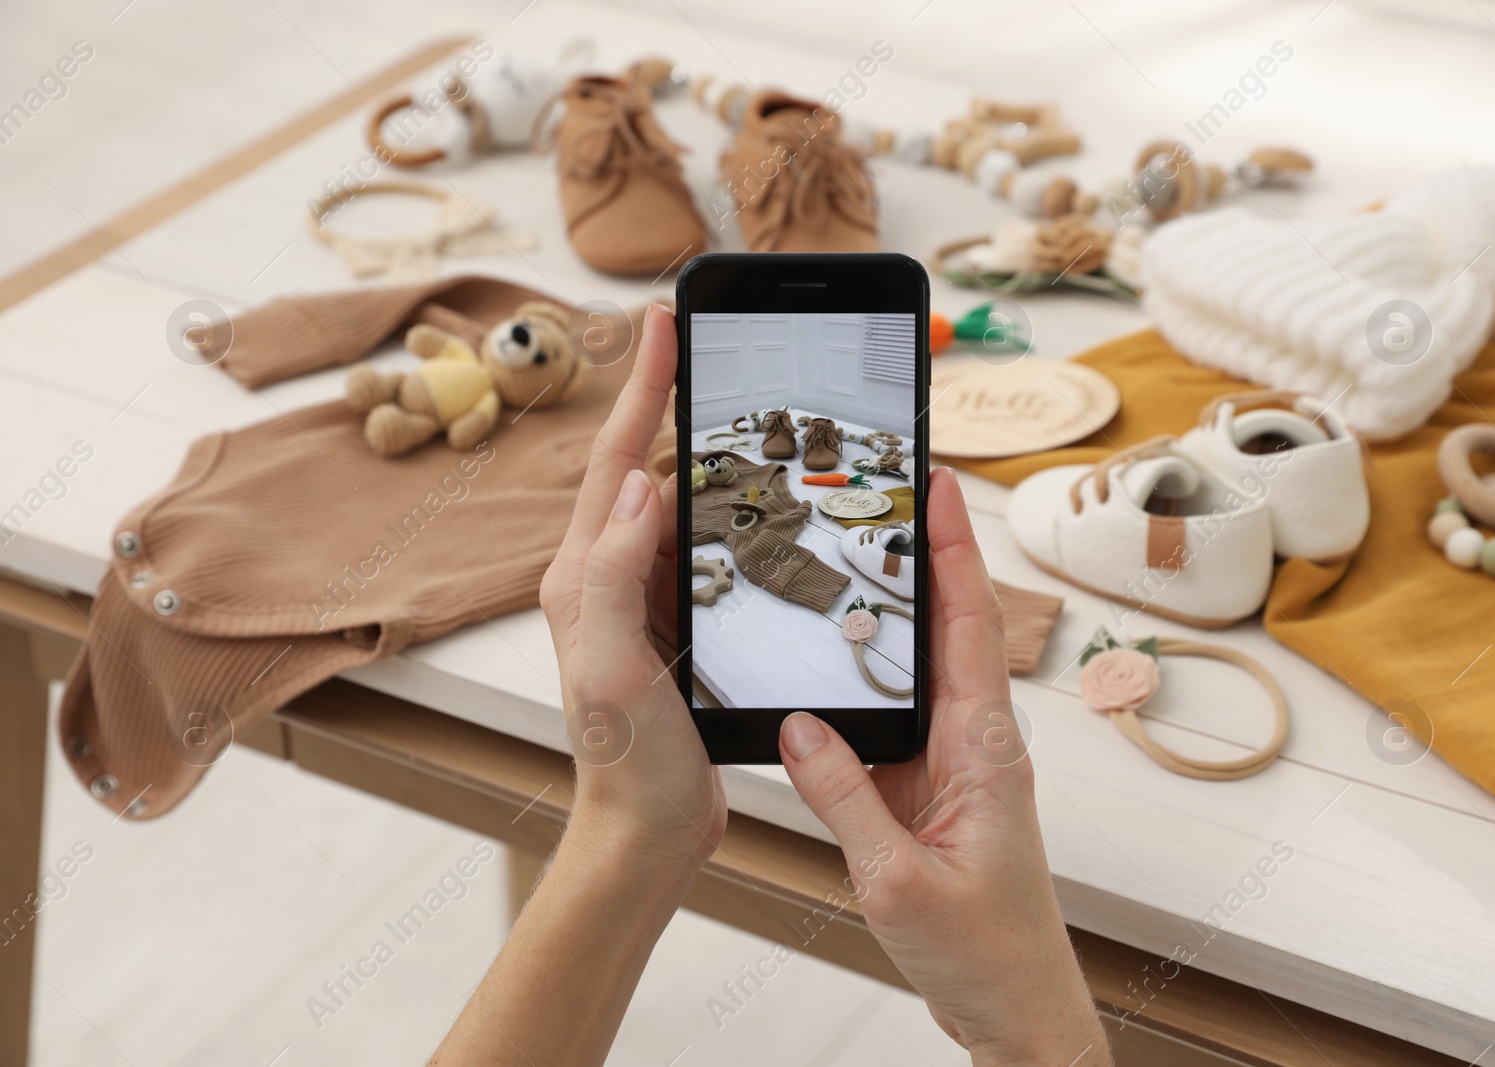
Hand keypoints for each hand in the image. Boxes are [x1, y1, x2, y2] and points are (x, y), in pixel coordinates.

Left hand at [540, 303, 725, 870]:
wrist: (648, 832)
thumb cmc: (625, 762)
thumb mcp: (611, 666)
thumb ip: (613, 573)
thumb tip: (640, 484)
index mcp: (583, 576)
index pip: (615, 461)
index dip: (644, 388)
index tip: (665, 324)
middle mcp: (607, 577)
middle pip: (644, 466)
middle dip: (672, 399)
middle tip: (707, 342)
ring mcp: (643, 599)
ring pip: (680, 505)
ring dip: (707, 452)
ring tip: (744, 405)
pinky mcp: (677, 624)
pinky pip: (705, 550)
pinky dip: (732, 514)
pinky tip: (762, 503)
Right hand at [780, 469, 1110, 1065]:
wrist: (1016, 1009)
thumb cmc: (985, 953)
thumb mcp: (896, 878)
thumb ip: (844, 798)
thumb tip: (798, 728)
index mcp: (984, 750)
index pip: (970, 625)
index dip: (954, 550)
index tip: (936, 483)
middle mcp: (975, 743)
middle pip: (949, 628)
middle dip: (925, 554)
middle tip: (888, 489)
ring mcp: (953, 765)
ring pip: (920, 670)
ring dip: (894, 613)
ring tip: (851, 553)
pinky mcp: (930, 792)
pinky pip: (894, 720)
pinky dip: (865, 682)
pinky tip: (828, 665)